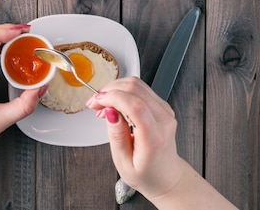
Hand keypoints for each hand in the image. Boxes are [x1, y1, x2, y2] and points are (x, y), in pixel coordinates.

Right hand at [85, 77, 186, 200]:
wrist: (165, 176)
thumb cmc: (146, 173)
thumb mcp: (123, 163)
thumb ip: (116, 136)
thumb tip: (109, 112)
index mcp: (154, 138)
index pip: (136, 106)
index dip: (113, 98)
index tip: (96, 102)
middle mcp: (164, 120)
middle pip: (135, 89)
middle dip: (109, 90)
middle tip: (94, 103)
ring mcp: (165, 110)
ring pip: (137, 84)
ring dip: (115, 89)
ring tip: (102, 105)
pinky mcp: (162, 105)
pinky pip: (140, 88)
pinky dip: (122, 91)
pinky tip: (113, 104)